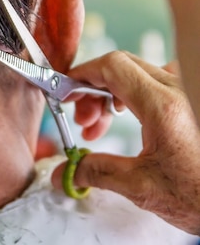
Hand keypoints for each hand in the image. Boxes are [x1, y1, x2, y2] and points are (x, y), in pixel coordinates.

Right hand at [51, 51, 199, 234]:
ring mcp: (187, 91)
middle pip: (120, 68)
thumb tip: (66, 172)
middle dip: (92, 91)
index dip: (82, 75)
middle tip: (83, 123)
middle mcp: (178, 90)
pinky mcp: (191, 98)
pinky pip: (153, 81)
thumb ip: (96, 172)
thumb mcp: (141, 187)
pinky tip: (125, 117)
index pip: (111, 66)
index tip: (66, 92)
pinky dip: (130, 95)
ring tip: (99, 126)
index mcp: (163, 106)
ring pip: (136, 74)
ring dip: (110, 95)